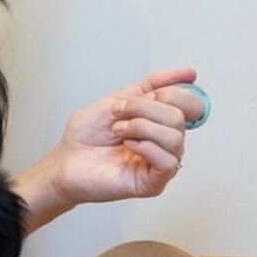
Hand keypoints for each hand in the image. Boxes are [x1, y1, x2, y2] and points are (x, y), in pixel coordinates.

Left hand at [50, 67, 203, 205]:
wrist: (65, 159)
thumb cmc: (86, 135)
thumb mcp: (118, 99)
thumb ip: (153, 85)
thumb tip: (190, 74)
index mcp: (160, 121)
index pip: (190, 103)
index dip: (171, 93)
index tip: (145, 94)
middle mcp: (164, 142)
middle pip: (179, 117)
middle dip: (144, 108)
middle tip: (118, 114)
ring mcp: (160, 163)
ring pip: (176, 138)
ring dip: (141, 127)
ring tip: (118, 131)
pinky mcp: (153, 182)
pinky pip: (168, 161)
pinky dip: (146, 147)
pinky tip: (127, 146)